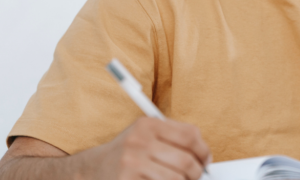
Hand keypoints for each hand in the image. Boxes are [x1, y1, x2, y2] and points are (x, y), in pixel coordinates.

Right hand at [93, 117, 211, 179]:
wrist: (93, 169)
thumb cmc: (128, 152)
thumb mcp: (147, 134)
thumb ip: (174, 138)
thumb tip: (205, 156)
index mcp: (148, 125)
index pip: (190, 135)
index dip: (204, 151)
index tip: (206, 161)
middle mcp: (139, 141)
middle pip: (186, 161)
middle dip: (197, 173)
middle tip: (196, 177)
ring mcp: (132, 163)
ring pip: (177, 179)